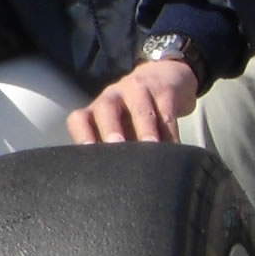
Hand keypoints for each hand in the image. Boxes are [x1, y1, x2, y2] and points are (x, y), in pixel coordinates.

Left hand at [66, 58, 198, 144]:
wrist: (166, 75)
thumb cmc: (136, 112)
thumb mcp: (120, 125)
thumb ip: (111, 147)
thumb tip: (110, 180)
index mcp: (97, 110)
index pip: (79, 119)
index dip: (81, 136)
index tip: (88, 156)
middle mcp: (114, 97)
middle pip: (106, 109)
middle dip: (109, 129)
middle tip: (116, 148)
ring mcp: (139, 91)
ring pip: (140, 110)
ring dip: (145, 130)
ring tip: (152, 150)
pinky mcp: (165, 91)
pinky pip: (167, 113)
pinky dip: (171, 133)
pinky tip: (175, 150)